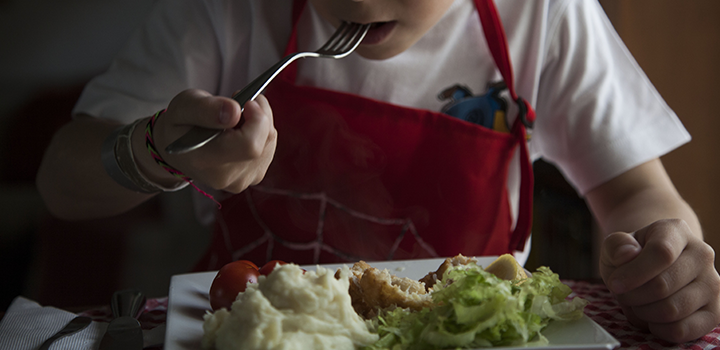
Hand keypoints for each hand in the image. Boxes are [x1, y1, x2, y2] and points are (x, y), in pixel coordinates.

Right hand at [149, 89, 276, 192]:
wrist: (178, 148)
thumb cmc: (181, 124)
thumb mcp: (184, 106)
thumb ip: (206, 109)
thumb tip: (234, 111)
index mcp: (205, 160)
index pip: (250, 145)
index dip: (257, 119)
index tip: (246, 102)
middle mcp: (226, 176)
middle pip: (264, 141)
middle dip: (259, 114)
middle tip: (239, 101)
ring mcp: (241, 180)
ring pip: (269, 141)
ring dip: (260, 121)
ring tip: (236, 115)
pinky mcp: (253, 177)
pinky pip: (269, 147)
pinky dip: (261, 132)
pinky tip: (242, 128)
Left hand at [600, 219, 719, 342]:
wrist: (653, 268)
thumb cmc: (632, 256)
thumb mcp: (615, 245)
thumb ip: (615, 245)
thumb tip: (627, 254)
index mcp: (676, 231)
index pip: (661, 253)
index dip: (634, 273)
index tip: (614, 284)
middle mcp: (702, 255)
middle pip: (663, 286)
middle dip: (633, 296)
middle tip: (624, 293)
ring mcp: (712, 284)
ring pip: (672, 310)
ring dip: (643, 312)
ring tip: (638, 303)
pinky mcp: (714, 312)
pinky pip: (683, 330)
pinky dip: (659, 330)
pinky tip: (651, 318)